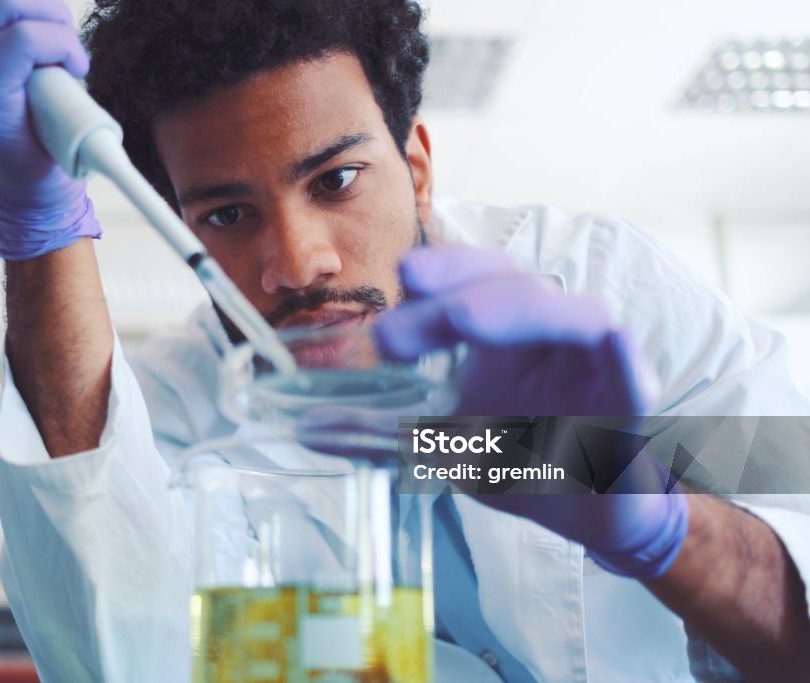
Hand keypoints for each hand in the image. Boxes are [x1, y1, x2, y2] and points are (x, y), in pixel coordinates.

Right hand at [0, 0, 98, 259]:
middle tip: (62, 39)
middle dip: (39, 4)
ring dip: (54, 23)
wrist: (30, 197)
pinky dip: (62, 46)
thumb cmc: (26, 124)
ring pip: (6, 2)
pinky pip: (26, 38)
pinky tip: (74, 69)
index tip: (37, 16)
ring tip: (67, 56)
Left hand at [371, 245, 687, 578]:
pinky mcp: (630, 396)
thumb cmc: (522, 463)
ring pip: (569, 312)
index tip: (401, 277)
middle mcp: (546, 335)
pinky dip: (615, 353)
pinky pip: (627, 365)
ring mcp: (590, 361)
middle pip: (513, 284)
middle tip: (399, 327)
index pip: (475, 281)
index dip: (445, 270)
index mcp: (502, 336)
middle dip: (457, 290)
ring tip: (464, 320)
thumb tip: (307, 428)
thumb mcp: (442, 447)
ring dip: (515, 310)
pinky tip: (605, 343)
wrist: (590, 515)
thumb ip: (379, 436)